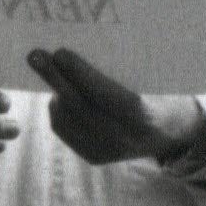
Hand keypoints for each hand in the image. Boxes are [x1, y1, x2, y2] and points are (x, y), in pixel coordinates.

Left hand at [28, 48, 205, 165]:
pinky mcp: (92, 157)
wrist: (171, 135)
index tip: (60, 53)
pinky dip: (58, 110)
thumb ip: (123, 73)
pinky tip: (62, 96)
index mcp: (147, 118)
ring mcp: (106, 152)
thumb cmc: (161, 96)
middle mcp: (125, 140)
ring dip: (56, 92)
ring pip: (66, 119)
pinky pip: (63, 130)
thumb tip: (81, 49)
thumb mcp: (154, 83)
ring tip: (53, 70)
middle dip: (55, 79)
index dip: (82, 74)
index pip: (108, 95)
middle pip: (80, 107)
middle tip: (35, 55)